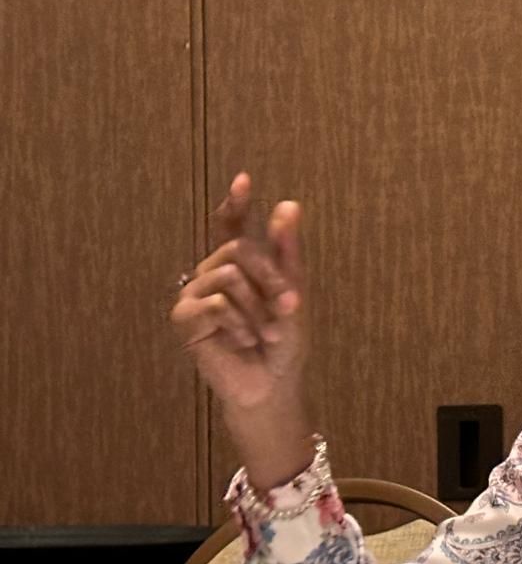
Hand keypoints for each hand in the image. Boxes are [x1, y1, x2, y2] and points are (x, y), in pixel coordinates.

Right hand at [170, 172, 312, 485]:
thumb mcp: (293, 294)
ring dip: (258, 309)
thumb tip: (289, 205)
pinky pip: (214, 303)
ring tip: (266, 334)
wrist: (271, 384)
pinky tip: (244, 341)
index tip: (245, 179)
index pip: (231, 225)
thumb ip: (287, 252)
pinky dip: (239, 324)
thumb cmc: (283, 342)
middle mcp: (213, 272)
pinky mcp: (185, 318)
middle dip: (271, 277)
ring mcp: (196, 294)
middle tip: (289, 306)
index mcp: (240, 265)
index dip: (235, 203)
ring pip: (229, 276)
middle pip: (238, 248)